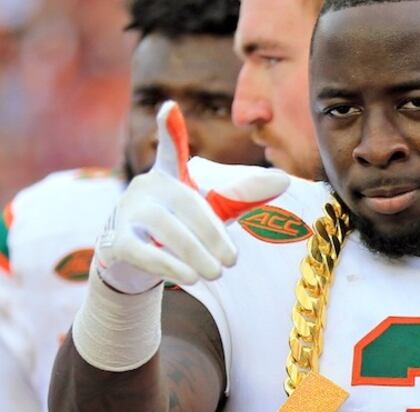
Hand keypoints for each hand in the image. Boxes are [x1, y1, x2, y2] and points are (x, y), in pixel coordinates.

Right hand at [95, 101, 288, 291]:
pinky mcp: (116, 241)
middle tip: (232, 262)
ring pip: (165, 229)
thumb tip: (286, 179)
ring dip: (194, 253)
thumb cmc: (179, 227)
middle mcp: (147, 188)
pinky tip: (190, 278)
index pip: (170, 149)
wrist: (132, 259)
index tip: (169, 107)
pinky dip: (169, 266)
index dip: (170, 129)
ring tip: (216, 274)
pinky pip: (143, 251)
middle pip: (185, 204)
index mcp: (170, 175)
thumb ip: (243, 195)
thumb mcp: (210, 210)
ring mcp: (129, 213)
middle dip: (211, 234)